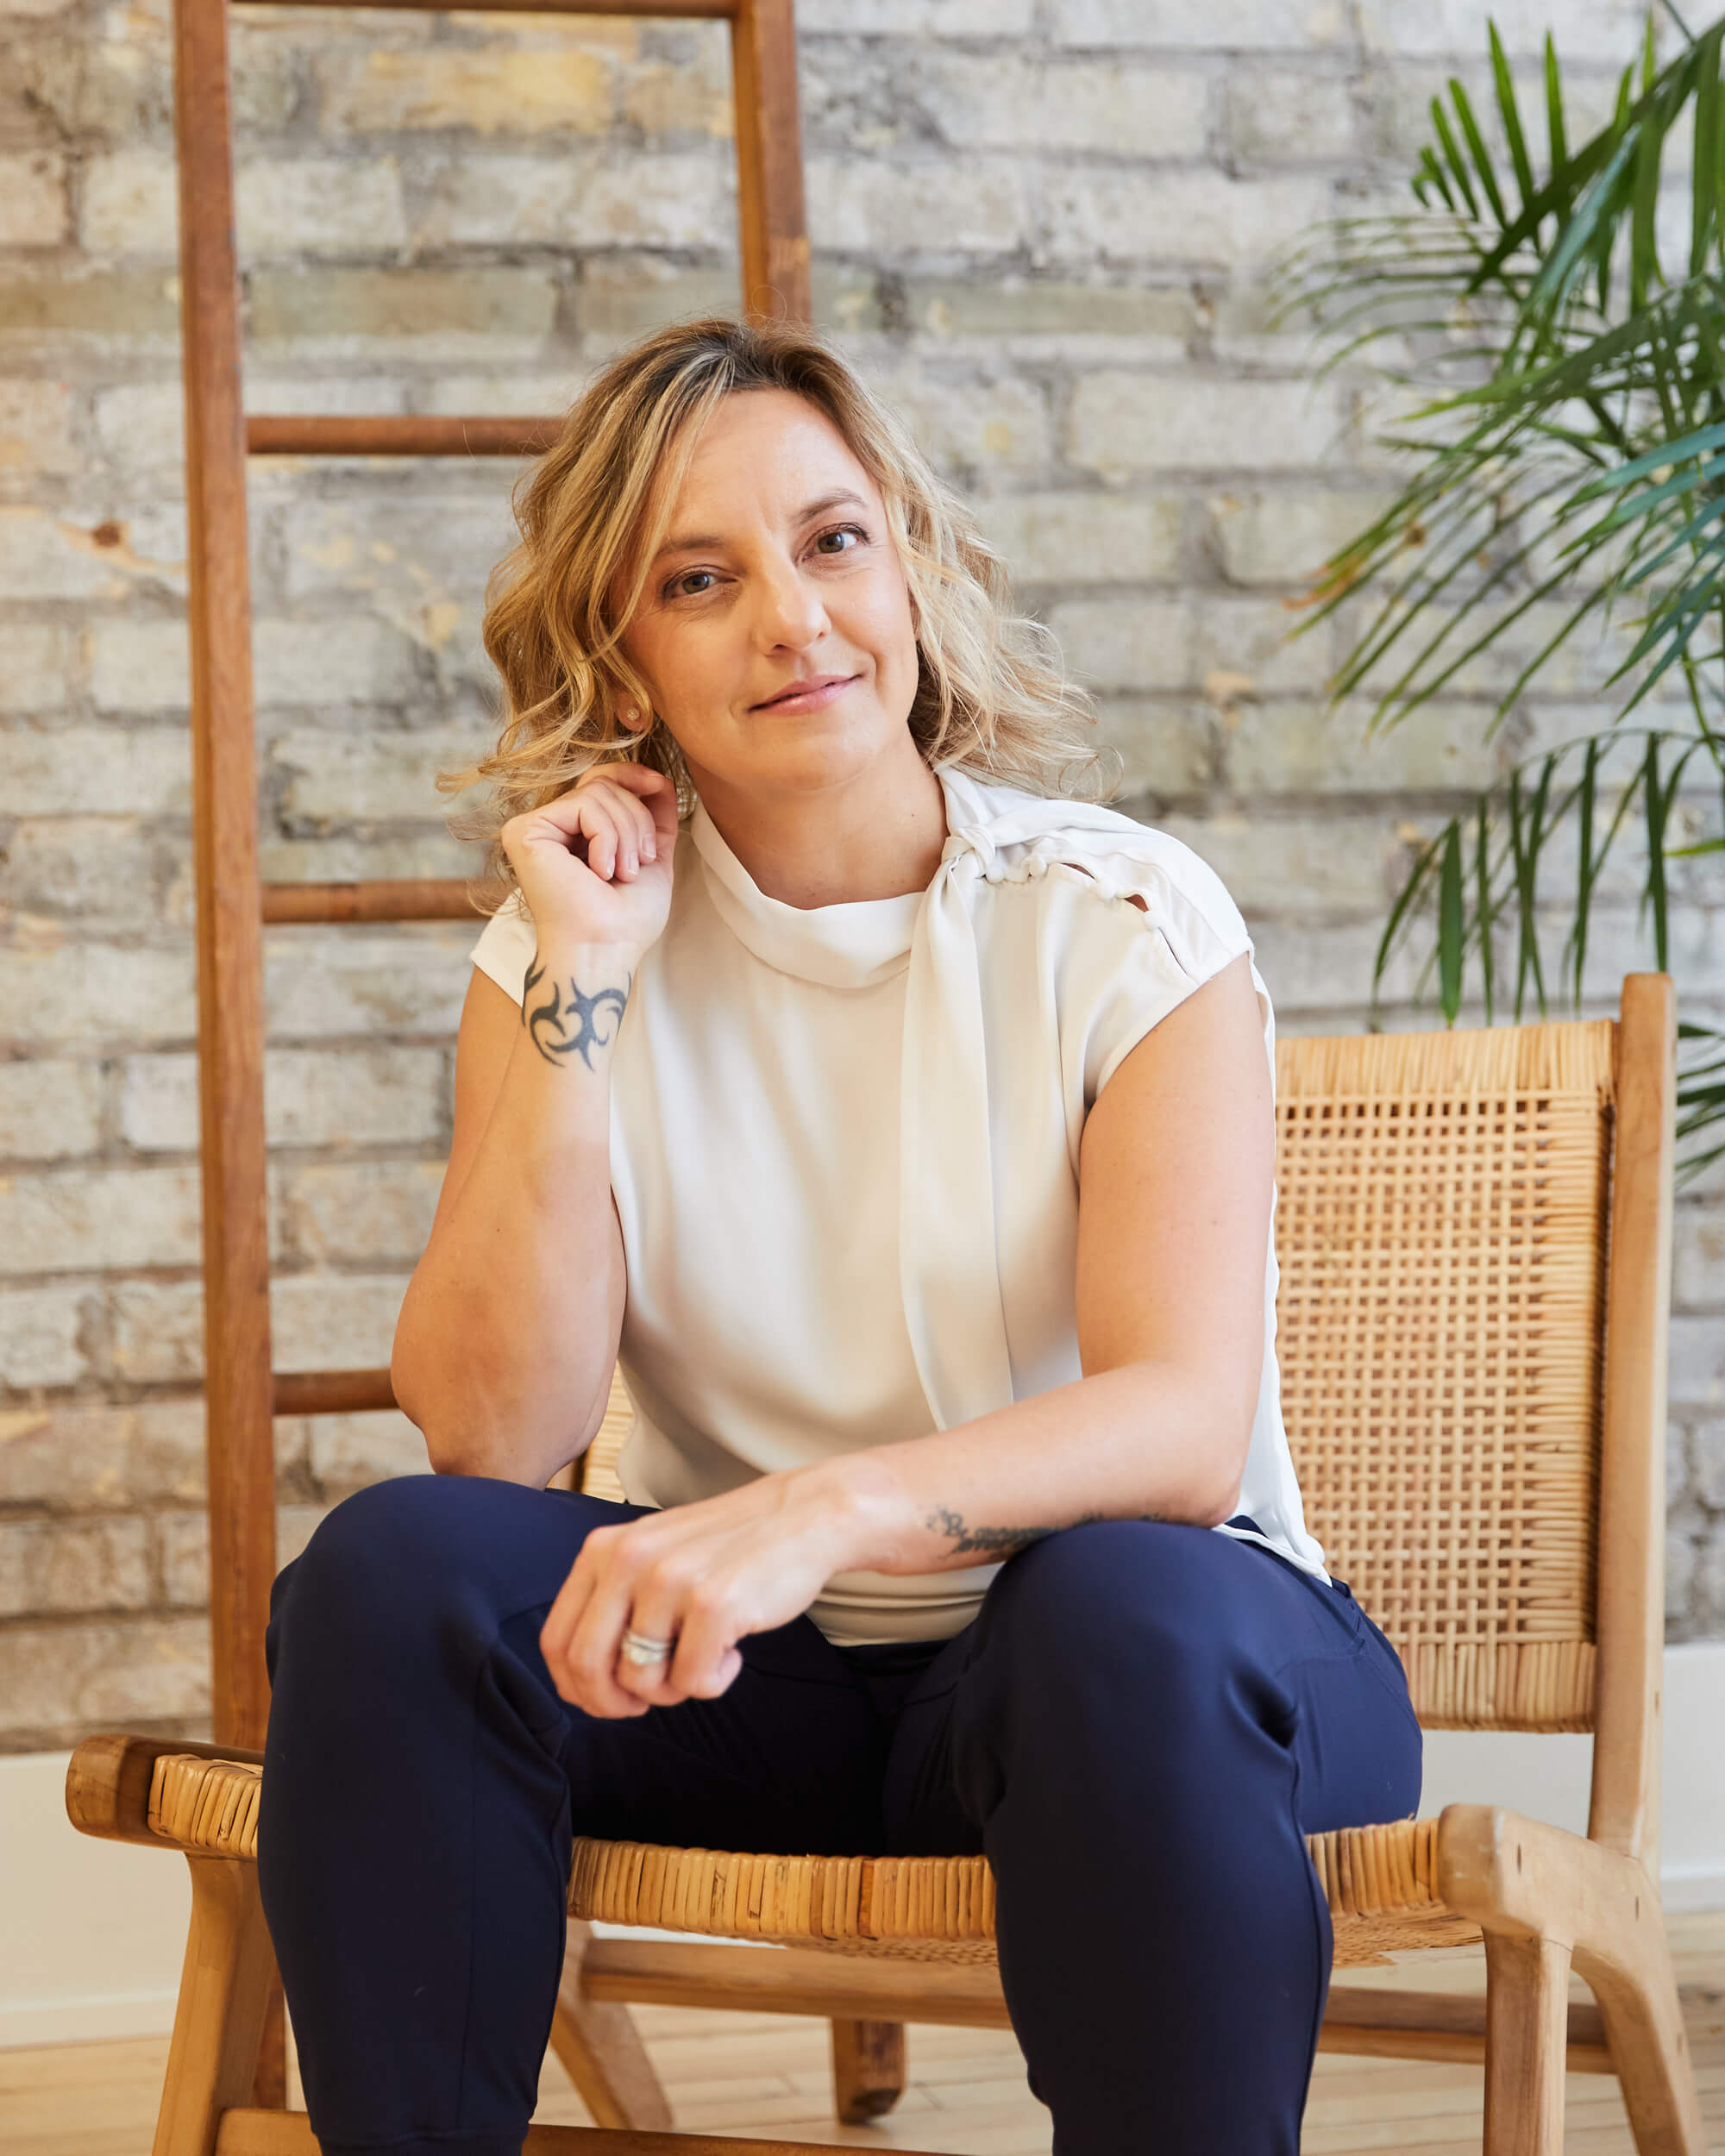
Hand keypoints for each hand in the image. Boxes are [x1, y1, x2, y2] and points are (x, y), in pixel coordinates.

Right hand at [500, 763, 678, 956]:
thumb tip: (663, 781)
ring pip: (599, 791)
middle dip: (637, 819)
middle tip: (637, 865)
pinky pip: (585, 804)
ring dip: (626, 834)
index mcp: (576, 834)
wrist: (604, 950)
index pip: (603, 781)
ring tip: (622, 874)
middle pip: (605, 783)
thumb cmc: (626, 921)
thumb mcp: (651, 860)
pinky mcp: (526, 831)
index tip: (661, 786)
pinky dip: (607, 837)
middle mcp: (551, 828)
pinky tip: (599, 872)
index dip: (635, 777)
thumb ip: (654, 820)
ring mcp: (535, 828)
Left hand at [539, 1469, 866, 1717]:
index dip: (576, 1687)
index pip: (556, 1640)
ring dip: (673, 1690)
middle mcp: (628, 1560)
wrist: (801, 1516)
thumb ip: (612, 1600)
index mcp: (603, 1549)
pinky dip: (714, 1682)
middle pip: (587, 1668)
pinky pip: (694, 1683)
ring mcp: (670, 1581)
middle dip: (613, 1703)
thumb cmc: (725, 1549)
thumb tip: (579, 1683)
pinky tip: (733, 1652)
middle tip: (648, 1703)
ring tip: (703, 1659)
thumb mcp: (651, 1554)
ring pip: (641, 1681)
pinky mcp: (714, 1605)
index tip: (606, 1699)